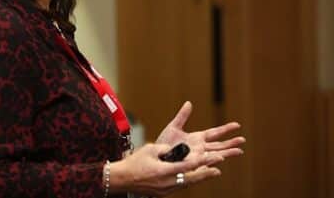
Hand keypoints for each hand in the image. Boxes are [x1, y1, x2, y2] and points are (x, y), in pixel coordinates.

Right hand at [109, 143, 223, 196]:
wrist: (122, 179)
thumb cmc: (134, 163)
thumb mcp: (150, 149)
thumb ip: (166, 148)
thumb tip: (177, 149)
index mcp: (165, 171)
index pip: (189, 166)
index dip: (203, 161)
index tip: (215, 157)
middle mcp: (168, 183)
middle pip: (192, 178)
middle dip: (206, 173)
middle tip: (218, 169)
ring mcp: (166, 190)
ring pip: (187, 183)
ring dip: (199, 177)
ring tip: (210, 172)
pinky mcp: (163, 193)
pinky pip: (179, 186)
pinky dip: (188, 180)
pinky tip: (192, 176)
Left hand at [156, 101, 244, 160]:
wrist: (157, 155)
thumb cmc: (165, 142)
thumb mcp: (174, 126)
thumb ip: (182, 116)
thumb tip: (189, 103)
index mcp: (198, 138)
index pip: (215, 133)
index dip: (226, 129)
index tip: (237, 125)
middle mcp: (200, 148)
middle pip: (219, 145)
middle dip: (231, 143)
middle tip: (243, 140)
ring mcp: (197, 156)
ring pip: (215, 154)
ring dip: (227, 153)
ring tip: (239, 151)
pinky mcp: (192, 164)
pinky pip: (204, 163)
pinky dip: (213, 160)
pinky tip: (220, 159)